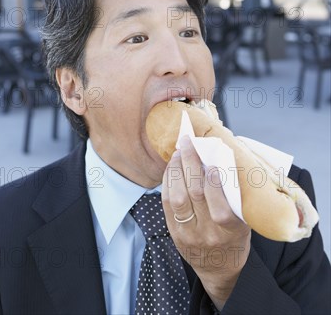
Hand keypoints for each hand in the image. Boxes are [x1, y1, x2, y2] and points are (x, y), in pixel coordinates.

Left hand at [162, 136, 250, 308]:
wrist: (219, 269)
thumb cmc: (235, 237)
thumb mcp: (244, 220)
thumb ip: (233, 196)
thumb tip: (222, 157)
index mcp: (230, 231)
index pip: (219, 204)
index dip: (212, 179)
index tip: (211, 156)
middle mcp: (208, 234)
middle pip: (194, 193)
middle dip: (190, 163)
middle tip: (189, 143)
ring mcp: (188, 234)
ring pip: (177, 197)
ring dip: (176, 170)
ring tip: (179, 152)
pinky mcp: (174, 233)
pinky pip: (166, 203)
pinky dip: (168, 181)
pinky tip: (172, 168)